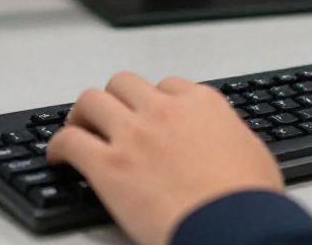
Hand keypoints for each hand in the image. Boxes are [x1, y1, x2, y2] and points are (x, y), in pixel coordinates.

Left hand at [47, 73, 283, 244]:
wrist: (234, 227)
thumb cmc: (249, 200)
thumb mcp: (253, 153)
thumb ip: (230, 137)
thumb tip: (225, 141)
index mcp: (202, 104)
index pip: (168, 86)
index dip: (154, 101)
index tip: (150, 115)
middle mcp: (165, 110)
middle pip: (124, 84)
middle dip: (115, 99)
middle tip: (110, 118)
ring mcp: (134, 135)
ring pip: (91, 100)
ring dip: (83, 114)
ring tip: (80, 130)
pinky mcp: (108, 166)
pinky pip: (69, 140)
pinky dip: (58, 146)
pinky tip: (59, 157)